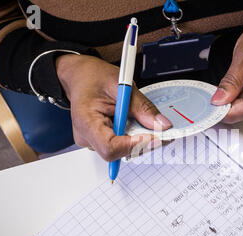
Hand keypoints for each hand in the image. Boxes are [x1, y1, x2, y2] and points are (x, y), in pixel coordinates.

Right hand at [56, 54, 171, 160]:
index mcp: (86, 122)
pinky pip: (120, 146)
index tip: (153, 136)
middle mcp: (86, 137)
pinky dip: (134, 137)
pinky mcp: (100, 141)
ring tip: (147, 122)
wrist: (80, 76)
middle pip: (119, 152)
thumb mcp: (121, 85)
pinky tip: (138, 124)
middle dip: (143, 143)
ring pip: (122, 151)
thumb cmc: (94, 78)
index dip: (134, 145)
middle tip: (162, 130)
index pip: (110, 147)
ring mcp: (92, 141)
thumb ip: (142, 107)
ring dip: (140, 140)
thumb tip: (162, 125)